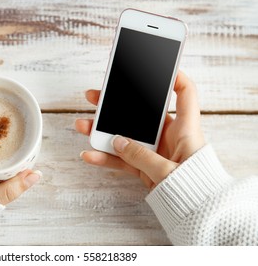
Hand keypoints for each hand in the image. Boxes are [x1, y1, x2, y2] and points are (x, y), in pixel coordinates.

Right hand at [75, 71, 204, 188]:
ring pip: (125, 135)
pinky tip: (90, 154)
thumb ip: (141, 156)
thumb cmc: (193, 187)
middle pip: (141, 112)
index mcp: (184, 129)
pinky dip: (106, 158)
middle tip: (97, 96)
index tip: (157, 65)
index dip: (174, 76)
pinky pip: (122, 158)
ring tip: (83, 125)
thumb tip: (117, 142)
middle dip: (116, 104)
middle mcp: (168, 136)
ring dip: (103, 131)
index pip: (185, 93)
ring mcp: (153, 150)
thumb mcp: (167, 171)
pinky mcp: (144, 165)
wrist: (194, 212)